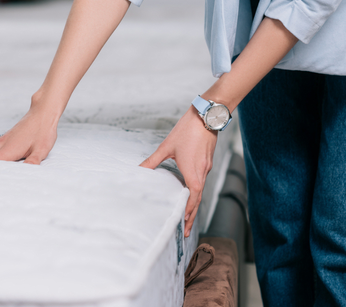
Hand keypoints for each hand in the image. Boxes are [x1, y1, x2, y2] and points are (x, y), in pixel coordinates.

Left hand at [139, 106, 216, 236]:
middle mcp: (202, 172)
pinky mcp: (206, 160)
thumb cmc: (188, 131)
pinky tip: (188, 190)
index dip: (189, 214)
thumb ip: (152, 161)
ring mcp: (206, 166)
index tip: (185, 227)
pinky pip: (201, 179)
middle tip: (186, 229)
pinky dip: (195, 190)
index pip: (193, 199)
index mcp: (193, 172)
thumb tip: (138, 170)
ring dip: (193, 203)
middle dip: (191, 214)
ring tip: (186, 214)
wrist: (207, 116)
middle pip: (197, 199)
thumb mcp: (166, 147)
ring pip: (200, 189)